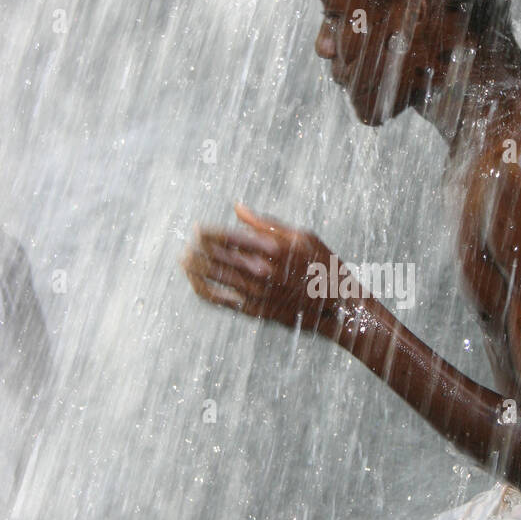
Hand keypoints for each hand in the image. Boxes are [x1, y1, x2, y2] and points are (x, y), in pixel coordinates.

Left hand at [181, 202, 352, 334]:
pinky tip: (196, 284)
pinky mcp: (255, 311)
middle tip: (186, 244)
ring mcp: (256, 293)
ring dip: (194, 270)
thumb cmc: (323, 266)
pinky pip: (222, 301)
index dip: (207, 232)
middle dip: (196, 250)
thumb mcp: (302, 236)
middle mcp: (260, 271)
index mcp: (270, 248)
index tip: (197, 228)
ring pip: (213, 280)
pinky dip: (205, 291)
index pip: (227, 237)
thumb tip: (238, 208)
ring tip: (183, 262)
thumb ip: (266, 223)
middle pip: (215, 259)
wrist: (337, 306)